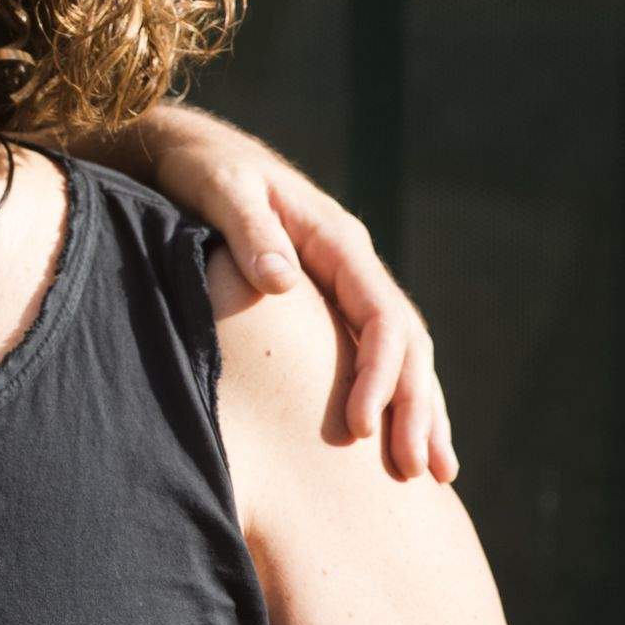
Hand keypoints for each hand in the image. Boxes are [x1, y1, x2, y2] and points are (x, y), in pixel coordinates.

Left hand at [136, 107, 456, 482]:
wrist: (193, 153)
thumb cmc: (204, 172)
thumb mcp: (221, 191)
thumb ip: (250, 233)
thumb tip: (283, 285)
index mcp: (337, 241)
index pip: (382, 318)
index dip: (379, 376)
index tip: (360, 429)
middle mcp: (353, 263)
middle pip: (407, 343)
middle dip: (416, 407)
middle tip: (417, 471)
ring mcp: (345, 282)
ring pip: (401, 352)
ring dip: (418, 409)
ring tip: (432, 471)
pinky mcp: (327, 299)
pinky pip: (372, 351)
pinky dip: (391, 393)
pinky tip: (394, 435)